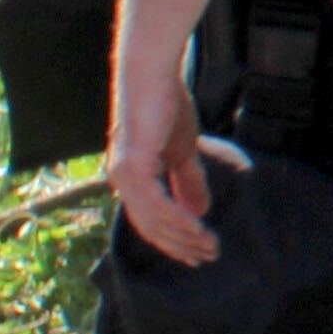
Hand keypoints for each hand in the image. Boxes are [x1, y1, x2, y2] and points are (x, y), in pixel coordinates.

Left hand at [110, 60, 220, 267]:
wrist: (153, 77)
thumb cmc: (165, 106)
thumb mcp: (181, 151)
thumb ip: (187, 181)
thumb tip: (199, 212)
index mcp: (130, 179)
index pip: (149, 222)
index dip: (173, 241)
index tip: (197, 255)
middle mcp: (122, 181)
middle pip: (151, 228)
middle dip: (182, 245)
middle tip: (209, 256)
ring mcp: (124, 175)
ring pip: (154, 220)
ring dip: (184, 236)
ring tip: (210, 244)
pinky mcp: (134, 166)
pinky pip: (156, 204)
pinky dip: (177, 218)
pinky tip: (198, 227)